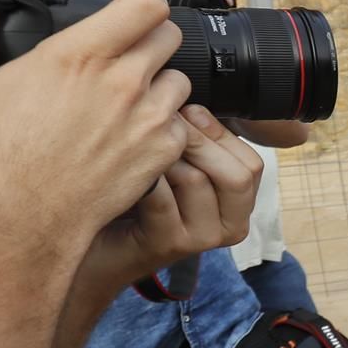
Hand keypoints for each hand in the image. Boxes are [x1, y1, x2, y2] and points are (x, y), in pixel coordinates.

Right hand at [0, 0, 191, 245]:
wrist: (14, 223)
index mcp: (77, 55)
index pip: (145, 4)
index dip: (139, 3)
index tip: (128, 10)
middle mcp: (121, 82)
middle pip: (169, 37)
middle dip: (150, 40)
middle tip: (127, 56)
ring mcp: (147, 119)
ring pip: (180, 82)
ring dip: (160, 86)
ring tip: (128, 102)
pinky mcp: (161, 154)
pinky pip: (180, 127)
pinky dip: (165, 129)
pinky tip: (134, 138)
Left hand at [73, 106, 260, 292]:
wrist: (95, 246)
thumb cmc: (134, 199)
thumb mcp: (175, 167)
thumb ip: (196, 143)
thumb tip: (193, 101)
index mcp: (239, 207)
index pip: (253, 164)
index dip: (220, 133)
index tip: (188, 111)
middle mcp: (229, 227)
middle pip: (237, 175)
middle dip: (197, 141)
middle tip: (161, 123)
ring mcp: (201, 240)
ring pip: (196, 179)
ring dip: (163, 157)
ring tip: (138, 149)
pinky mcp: (169, 245)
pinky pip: (160, 196)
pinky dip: (141, 176)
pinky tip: (122, 170)